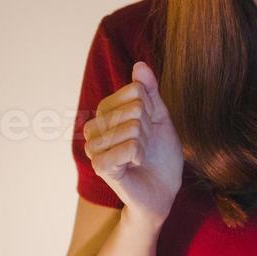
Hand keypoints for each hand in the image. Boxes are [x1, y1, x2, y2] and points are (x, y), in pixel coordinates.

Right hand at [86, 61, 183, 223]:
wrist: (162, 190)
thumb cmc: (160, 155)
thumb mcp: (160, 118)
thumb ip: (150, 91)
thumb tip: (139, 65)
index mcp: (105, 112)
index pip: (135, 90)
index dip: (151, 109)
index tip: (149, 128)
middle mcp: (94, 127)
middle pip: (134, 108)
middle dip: (149, 128)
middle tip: (146, 145)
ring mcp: (94, 147)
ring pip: (132, 127)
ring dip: (145, 143)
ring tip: (140, 156)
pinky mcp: (100, 166)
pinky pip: (129, 147)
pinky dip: (140, 156)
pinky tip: (135, 165)